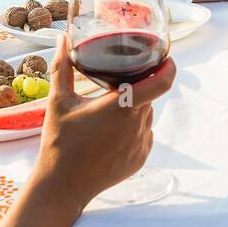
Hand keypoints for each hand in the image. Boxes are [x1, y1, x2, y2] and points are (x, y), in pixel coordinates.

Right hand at [33, 34, 176, 207]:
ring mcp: (141, 144)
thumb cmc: (59, 143)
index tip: (166, 58)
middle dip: (140, 86)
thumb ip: (62, 67)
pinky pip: (144, 135)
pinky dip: (133, 129)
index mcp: (122, 106)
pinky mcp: (140, 159)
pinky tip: (111, 132)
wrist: (61, 187)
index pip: (162, 82)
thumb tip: (63, 39)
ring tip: (111, 108)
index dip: (168, 67)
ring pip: (146, 115)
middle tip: (121, 80)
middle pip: (150, 96)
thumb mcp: (58, 101)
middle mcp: (138, 125)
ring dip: (135, 108)